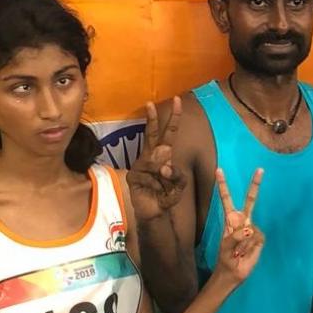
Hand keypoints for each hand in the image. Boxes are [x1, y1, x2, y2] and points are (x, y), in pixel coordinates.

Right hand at [127, 96, 185, 220]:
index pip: (169, 133)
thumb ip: (178, 176)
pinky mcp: (133, 175)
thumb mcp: (179, 186)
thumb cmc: (166, 195)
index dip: (174, 118)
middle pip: (151, 134)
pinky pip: (147, 176)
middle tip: (150, 103)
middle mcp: (150, 156)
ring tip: (163, 187)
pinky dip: (155, 185)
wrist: (155, 212)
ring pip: (154, 163)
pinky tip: (154, 191)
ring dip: (163, 177)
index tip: (177, 100)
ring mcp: (140, 164)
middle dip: (152, 119)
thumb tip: (164, 166)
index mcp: (163, 154)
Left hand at [213, 167, 263, 282]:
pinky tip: (246, 252)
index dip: (223, 186)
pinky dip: (250, 247)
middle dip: (255, 186)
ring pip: (250, 229)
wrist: (233, 273)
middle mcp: (242, 222)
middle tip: (260, 170)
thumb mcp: (225, 247)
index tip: (219, 170)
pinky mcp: (260, 239)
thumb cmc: (226, 259)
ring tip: (238, 251)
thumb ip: (234, 237)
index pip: (227, 199)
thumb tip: (248, 230)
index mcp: (230, 220)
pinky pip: (256, 238)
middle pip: (250, 201)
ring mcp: (252, 230)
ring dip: (243, 243)